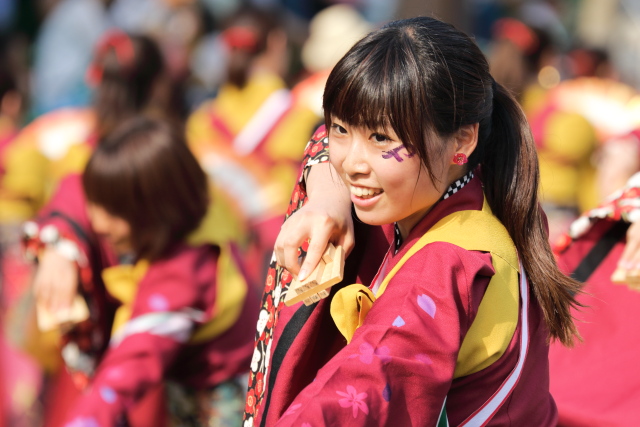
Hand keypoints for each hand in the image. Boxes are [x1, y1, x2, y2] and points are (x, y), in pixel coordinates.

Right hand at [33, 247, 78, 313]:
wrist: (57, 254)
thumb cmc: (67, 270)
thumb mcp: (72, 278)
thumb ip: (71, 290)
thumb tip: (67, 305)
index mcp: (69, 274)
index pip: (68, 289)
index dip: (67, 301)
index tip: (67, 311)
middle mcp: (58, 274)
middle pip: (57, 291)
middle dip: (57, 303)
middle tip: (57, 314)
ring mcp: (47, 274)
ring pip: (46, 290)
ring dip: (47, 302)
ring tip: (49, 311)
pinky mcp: (40, 276)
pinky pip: (38, 288)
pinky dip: (40, 296)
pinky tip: (42, 303)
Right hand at [275, 163, 353, 279]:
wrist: (329, 197)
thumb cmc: (341, 220)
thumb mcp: (348, 236)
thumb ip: (340, 254)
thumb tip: (329, 276)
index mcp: (324, 222)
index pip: (314, 247)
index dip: (308, 265)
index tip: (302, 279)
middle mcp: (305, 220)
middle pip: (290, 244)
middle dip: (291, 265)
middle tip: (298, 277)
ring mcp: (293, 220)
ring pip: (280, 244)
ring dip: (284, 261)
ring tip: (294, 271)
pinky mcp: (287, 222)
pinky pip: (278, 242)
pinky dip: (281, 255)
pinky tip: (290, 261)